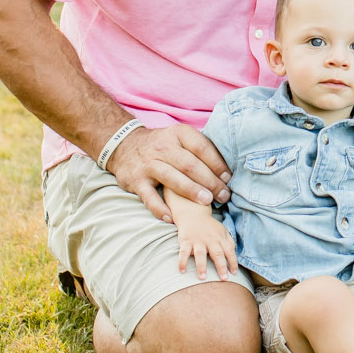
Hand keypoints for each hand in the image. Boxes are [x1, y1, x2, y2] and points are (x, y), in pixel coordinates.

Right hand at [108, 124, 231, 222]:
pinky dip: (160, 208)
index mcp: (178, 134)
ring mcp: (148, 164)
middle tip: (224, 195)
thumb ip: (199, 150)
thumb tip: (226, 173)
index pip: (201, 147)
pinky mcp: (136, 181)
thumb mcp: (179, 138)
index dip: (217, 163)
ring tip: (208, 202)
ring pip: (172, 178)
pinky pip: (148, 196)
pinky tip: (171, 218)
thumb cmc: (162, 145)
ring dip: (191, 191)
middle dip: (210, 181)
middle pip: (190, 164)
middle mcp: (162, 147)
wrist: (124, 145)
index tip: (228, 178)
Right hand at [176, 216, 237, 278]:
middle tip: (223, 279)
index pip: (229, 251)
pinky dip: (182, 261)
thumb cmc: (209, 227)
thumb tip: (234, 256)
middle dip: (221, 266)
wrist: (193, 214)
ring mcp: (197, 240)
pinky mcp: (185, 241)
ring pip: (200, 254)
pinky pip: (183, 252)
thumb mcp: (222, 231)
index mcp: (220, 238)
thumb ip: (229, 242)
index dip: (233, 262)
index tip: (234, 273)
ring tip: (203, 278)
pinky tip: (183, 271)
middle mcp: (210, 239)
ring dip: (201, 266)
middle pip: (217, 253)